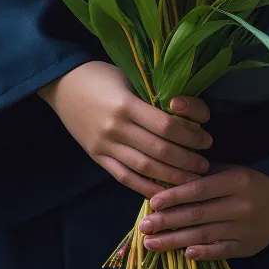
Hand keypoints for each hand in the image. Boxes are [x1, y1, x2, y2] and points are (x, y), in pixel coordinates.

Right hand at [39, 61, 212, 197]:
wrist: (62, 84)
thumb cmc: (101, 76)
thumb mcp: (129, 79)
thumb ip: (153, 99)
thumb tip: (187, 118)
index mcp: (126, 104)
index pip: (166, 126)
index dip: (191, 136)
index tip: (206, 140)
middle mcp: (116, 128)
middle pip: (159, 151)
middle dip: (187, 160)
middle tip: (205, 164)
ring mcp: (104, 145)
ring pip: (144, 168)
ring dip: (172, 177)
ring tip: (191, 179)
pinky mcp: (97, 157)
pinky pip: (124, 178)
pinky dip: (145, 188)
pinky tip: (163, 192)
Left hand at [140, 165, 268, 259]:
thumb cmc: (259, 175)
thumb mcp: (236, 166)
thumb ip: (208, 173)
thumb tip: (173, 179)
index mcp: (238, 180)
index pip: (199, 190)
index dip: (174, 197)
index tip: (151, 203)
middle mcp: (242, 205)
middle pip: (198, 215)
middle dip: (167, 222)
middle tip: (143, 227)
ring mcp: (248, 228)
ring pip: (206, 235)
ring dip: (176, 241)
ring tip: (152, 243)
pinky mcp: (252, 245)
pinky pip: (224, 251)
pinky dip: (204, 252)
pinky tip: (186, 254)